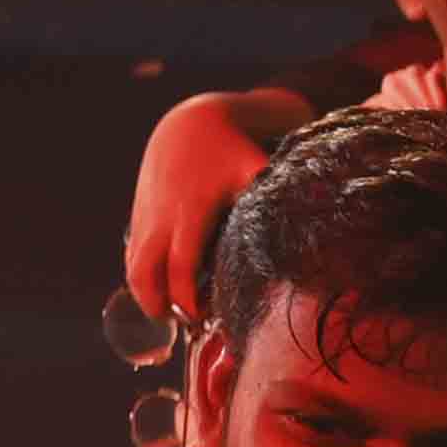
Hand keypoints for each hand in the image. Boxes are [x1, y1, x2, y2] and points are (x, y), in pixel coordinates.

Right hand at [125, 84, 297, 330]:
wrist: (189, 123)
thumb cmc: (229, 150)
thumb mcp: (253, 167)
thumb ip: (272, 194)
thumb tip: (314, 216)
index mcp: (191, 211)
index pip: (181, 266)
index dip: (186, 298)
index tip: (199, 317)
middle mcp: (162, 217)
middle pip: (144, 273)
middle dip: (155, 303)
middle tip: (178, 322)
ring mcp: (146, 217)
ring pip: (132, 267)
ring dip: (144, 294)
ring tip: (167, 312)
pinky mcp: (138, 216)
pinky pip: (132, 255)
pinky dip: (142, 277)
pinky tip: (162, 290)